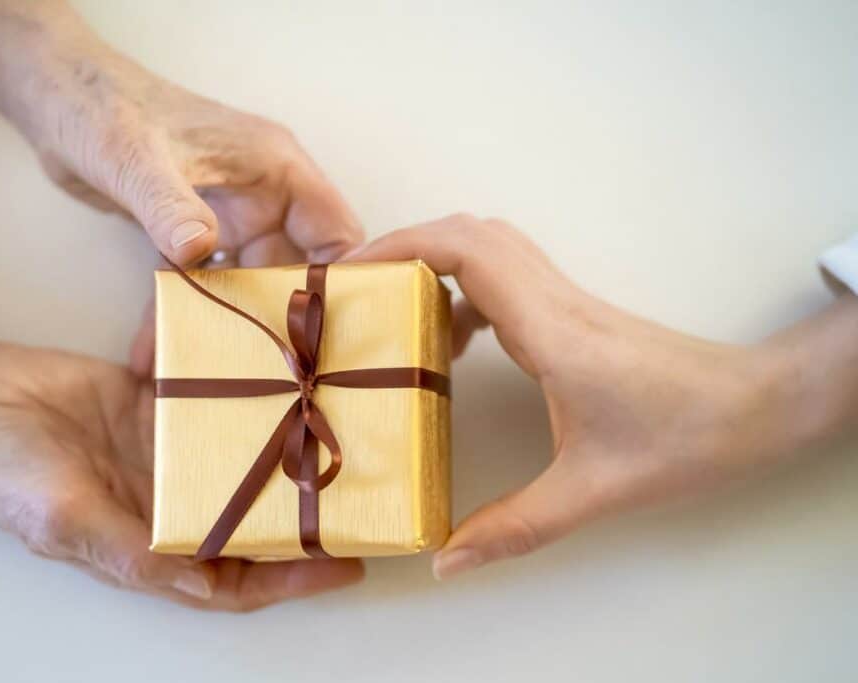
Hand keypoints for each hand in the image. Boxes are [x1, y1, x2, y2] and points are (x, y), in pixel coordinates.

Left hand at [0, 0, 362, 372]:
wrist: (53, 98)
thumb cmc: (103, 106)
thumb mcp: (136, 156)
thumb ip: (171, 205)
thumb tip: (202, 251)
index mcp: (275, 169)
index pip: (336, 232)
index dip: (343, 283)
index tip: (328, 336)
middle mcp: (262, 195)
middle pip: (293, 270)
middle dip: (281, 320)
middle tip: (269, 375)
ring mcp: (226, 216)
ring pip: (243, 283)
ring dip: (226, 325)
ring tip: (210, 372)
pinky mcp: (189, 232)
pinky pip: (197, 283)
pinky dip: (179, 313)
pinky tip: (155, 352)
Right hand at [0, 341, 362, 610]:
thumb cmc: (5, 472)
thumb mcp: (69, 520)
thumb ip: (136, 555)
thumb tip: (207, 585)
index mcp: (149, 545)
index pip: (236, 578)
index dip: (292, 579)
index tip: (348, 564)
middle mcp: (168, 503)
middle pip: (253, 520)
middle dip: (304, 517)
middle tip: (364, 499)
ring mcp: (169, 452)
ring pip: (243, 461)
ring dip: (287, 456)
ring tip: (341, 439)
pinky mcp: (162, 404)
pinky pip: (217, 404)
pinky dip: (252, 401)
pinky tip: (291, 388)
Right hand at [348, 216, 852, 577]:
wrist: (756, 407)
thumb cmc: (684, 437)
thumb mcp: (592, 489)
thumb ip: (515, 526)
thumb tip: (445, 557)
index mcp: (548, 328)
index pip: (464, 252)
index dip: (400, 245)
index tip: (351, 271)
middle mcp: (553, 299)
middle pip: (468, 233)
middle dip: (404, 247)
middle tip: (359, 289)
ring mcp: (566, 301)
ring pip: (489, 247)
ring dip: (436, 263)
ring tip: (397, 314)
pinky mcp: (574, 314)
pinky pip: (507, 276)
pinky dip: (466, 289)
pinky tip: (457, 341)